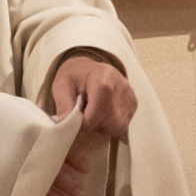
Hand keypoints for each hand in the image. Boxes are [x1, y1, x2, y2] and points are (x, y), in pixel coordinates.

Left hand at [40, 51, 136, 195]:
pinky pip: (123, 124)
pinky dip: (110, 123)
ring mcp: (130, 96)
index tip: (72, 128)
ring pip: (117, 127)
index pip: (94, 118)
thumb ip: (63, 105)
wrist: (88, 67)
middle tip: (82, 117)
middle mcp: (122, 88)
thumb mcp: (61, 85)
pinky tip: (103, 112)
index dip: (81, 128)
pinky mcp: (134, 103)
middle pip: (108, 124)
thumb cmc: (74, 76)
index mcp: (103, 81)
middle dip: (93, 127)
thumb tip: (66, 126)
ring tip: (93, 112)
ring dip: (102, 126)